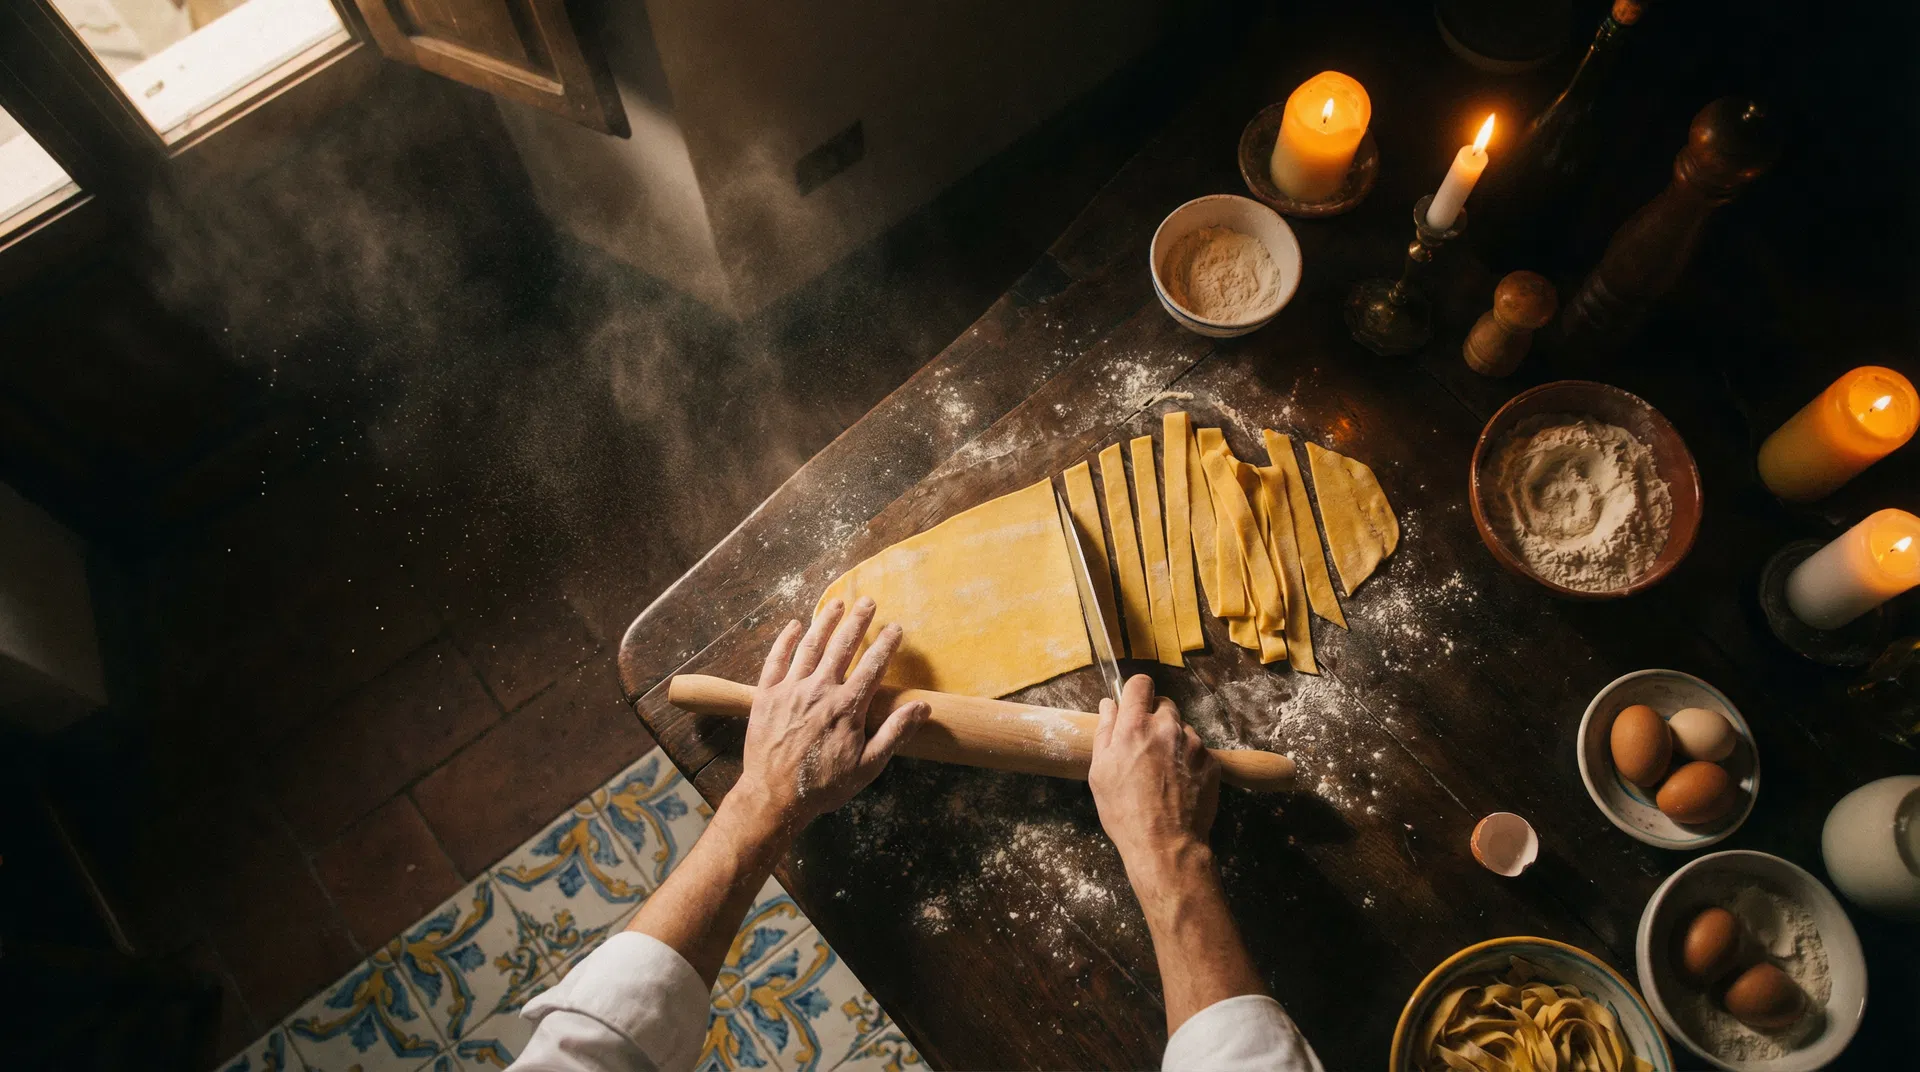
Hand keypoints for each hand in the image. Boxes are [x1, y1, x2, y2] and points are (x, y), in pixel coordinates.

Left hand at [731, 598, 929, 837]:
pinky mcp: (766, 696)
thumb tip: (922, 708)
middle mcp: (819, 690)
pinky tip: (795, 626)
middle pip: (842, 647)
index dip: (886, 644)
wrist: (774, 796)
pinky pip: (776, 660)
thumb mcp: (868, 767)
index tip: (896, 628)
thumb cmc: (824, 785)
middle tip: (868, 601)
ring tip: (837, 604)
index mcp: (847, 707)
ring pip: (810, 646)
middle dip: (857, 622)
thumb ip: (895, 733)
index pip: (872, 666)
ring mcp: (790, 690)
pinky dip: (786, 641)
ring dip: (825, 622)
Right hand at [1088, 674, 1219, 871]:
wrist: (1165, 844)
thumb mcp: (1100, 773)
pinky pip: (1197, 750)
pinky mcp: (1211, 762)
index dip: (1135, 692)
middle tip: (1143, 748)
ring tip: (1161, 772)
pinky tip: (1178, 784)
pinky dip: (1188, 760)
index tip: (1132, 706)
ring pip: (1181, 729)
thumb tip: (1109, 705)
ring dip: (1172, 741)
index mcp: (1135, 727)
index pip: (1140, 684)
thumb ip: (1105, 732)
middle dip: (1153, 719)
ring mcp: (1193, 744)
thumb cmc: (1124, 812)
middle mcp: (1167, 728)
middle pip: (1163, 705)